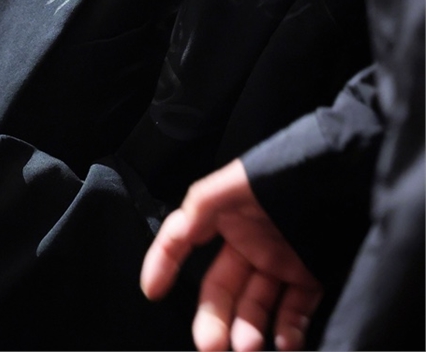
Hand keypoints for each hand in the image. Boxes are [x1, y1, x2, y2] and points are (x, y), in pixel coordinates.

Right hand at [140, 159, 322, 351]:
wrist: (350, 172)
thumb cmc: (290, 170)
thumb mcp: (237, 180)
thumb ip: (202, 203)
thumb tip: (176, 232)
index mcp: (225, 214)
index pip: (184, 239)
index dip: (164, 262)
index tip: (153, 291)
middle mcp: (249, 240)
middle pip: (221, 288)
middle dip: (213, 320)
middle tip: (211, 347)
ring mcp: (280, 260)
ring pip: (256, 306)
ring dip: (249, 332)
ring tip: (251, 347)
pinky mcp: (311, 275)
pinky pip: (294, 311)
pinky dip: (287, 332)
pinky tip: (284, 343)